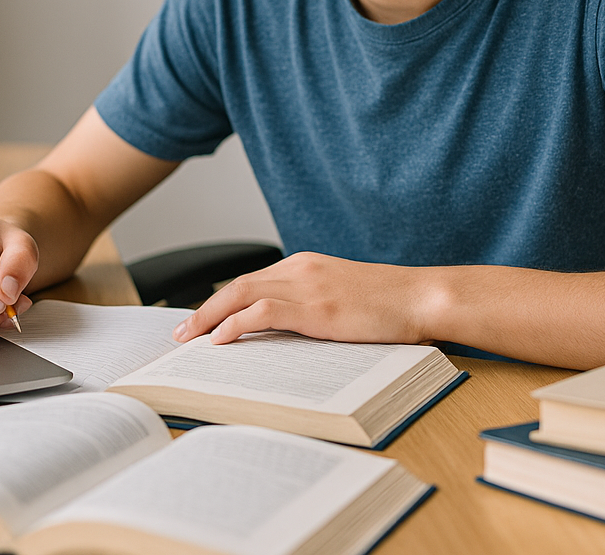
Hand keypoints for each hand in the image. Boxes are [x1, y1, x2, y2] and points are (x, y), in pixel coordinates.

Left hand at [173, 252, 433, 344]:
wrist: (422, 298)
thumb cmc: (392, 306)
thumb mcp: (344, 301)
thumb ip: (314, 309)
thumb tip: (288, 334)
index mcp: (308, 265)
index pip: (253, 281)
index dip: (222, 300)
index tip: (203, 319)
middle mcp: (301, 268)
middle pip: (238, 284)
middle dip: (204, 308)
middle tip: (182, 332)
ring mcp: (307, 285)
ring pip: (241, 294)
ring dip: (209, 317)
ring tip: (189, 338)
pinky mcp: (315, 306)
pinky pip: (262, 311)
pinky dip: (235, 323)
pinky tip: (220, 338)